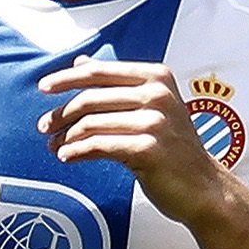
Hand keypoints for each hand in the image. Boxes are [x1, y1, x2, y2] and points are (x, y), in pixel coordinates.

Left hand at [38, 55, 228, 225]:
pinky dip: (77, 152)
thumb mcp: (151, 107)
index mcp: (158, 77)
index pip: (101, 71)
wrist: (204, 186)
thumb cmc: (175, 148)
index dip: (67, 78)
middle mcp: (158, 95)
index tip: (44, 87)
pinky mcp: (148, 148)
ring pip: (91, 124)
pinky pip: (98, 147)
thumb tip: (81, 62)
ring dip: (66, 137)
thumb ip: (117, 84)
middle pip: (91, 98)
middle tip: (46, 126)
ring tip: (56, 146)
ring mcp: (155, 121)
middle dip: (62, 114)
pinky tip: (68, 156)